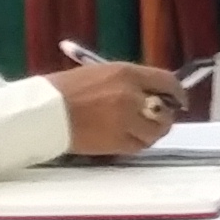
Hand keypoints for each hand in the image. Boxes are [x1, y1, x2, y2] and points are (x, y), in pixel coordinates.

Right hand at [57, 61, 187, 155]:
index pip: (167, 81)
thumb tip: (152, 93)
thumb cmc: (65, 89)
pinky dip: (139, 144)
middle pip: (165, 110)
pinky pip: (139, 146)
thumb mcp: (101, 73)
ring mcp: (124, 120)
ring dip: (153, 132)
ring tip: (143, 130)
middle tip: (160, 118)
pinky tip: (129, 139)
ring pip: (155, 132)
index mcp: (126, 73)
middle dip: (165, 115)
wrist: (42, 112)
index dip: (177, 93)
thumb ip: (129, 82)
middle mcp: (131, 96)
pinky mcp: (116, 142)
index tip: (178, 100)